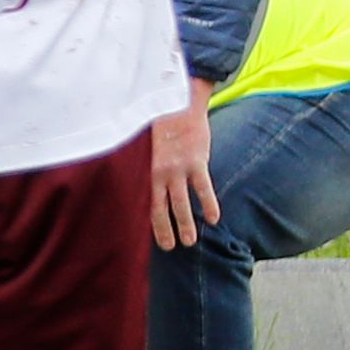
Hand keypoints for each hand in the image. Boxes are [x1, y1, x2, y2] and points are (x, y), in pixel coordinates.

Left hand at [153, 84, 220, 250]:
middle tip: (169, 248)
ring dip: (186, 224)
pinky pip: (203, 188)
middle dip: (164, 230)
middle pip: (160, 207)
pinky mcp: (196, 161)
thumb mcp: (142, 144)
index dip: (146, 220)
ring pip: (182, 203)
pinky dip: (209, 204)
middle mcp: (158, 172)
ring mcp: (178, 167)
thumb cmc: (156, 122)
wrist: (175, 101)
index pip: (142, 200)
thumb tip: (135, 178)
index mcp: (143, 169)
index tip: (148, 235)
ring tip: (190, 243)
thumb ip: (142, 163)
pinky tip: (214, 219)